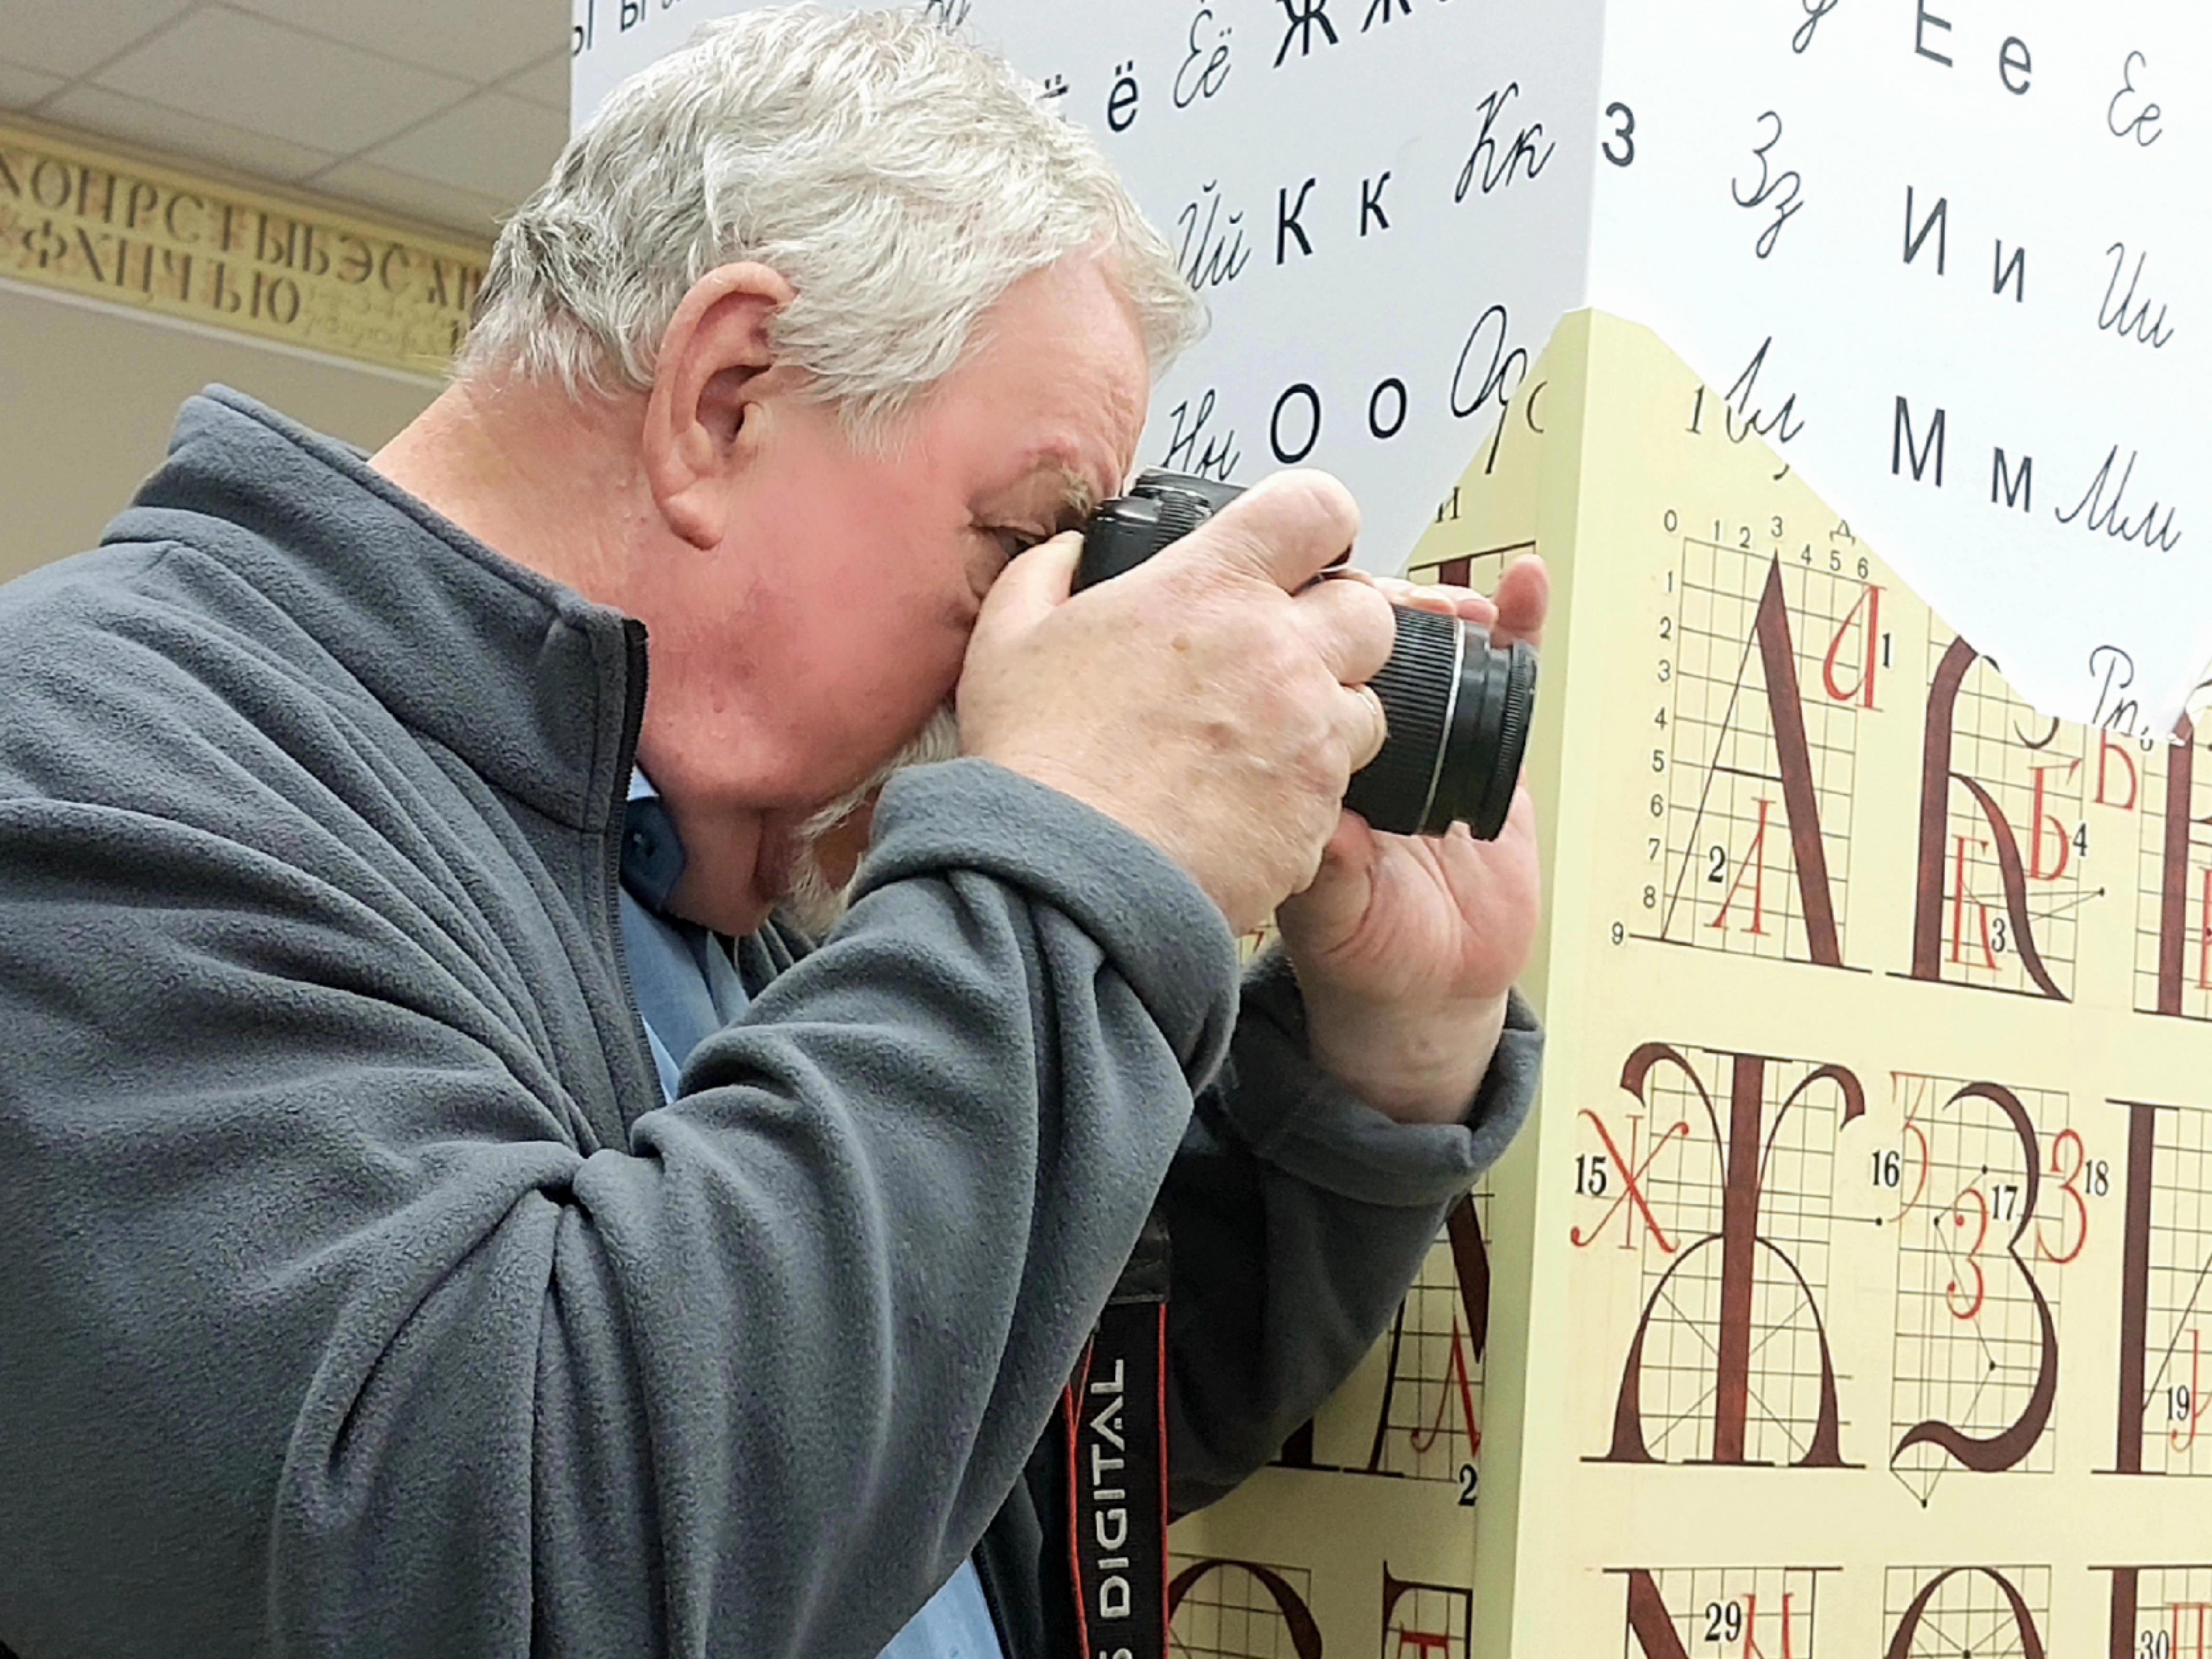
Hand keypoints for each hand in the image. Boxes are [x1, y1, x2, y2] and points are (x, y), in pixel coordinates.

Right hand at [957, 471, 1396, 934]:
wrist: (1063, 883)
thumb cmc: (1036, 764)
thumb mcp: (1007, 639)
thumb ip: (1047, 573)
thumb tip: (1072, 552)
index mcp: (1210, 587)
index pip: (1317, 508)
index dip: (1317, 525)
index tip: (1300, 552)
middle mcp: (1278, 650)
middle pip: (1368, 609)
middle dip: (1337, 628)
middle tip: (1283, 659)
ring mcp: (1308, 732)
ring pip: (1368, 707)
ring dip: (1327, 718)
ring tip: (1261, 747)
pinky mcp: (1319, 810)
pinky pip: (1344, 788)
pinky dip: (1308, 793)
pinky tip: (1248, 807)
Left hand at [1275, 557, 1548, 1123]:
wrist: (1427, 989)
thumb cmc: (1359, 951)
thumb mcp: (1334, 917)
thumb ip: (1332, 874)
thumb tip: (1330, 831)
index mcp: (1308, 765)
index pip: (1305, 678)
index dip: (1318, 639)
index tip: (1332, 614)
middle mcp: (1363, 740)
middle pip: (1370, 646)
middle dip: (1387, 613)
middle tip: (1401, 604)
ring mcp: (1428, 738)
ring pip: (1436, 651)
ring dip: (1447, 611)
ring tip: (1460, 601)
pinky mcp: (1489, 749)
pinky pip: (1505, 681)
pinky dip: (1519, 630)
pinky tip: (1527, 586)